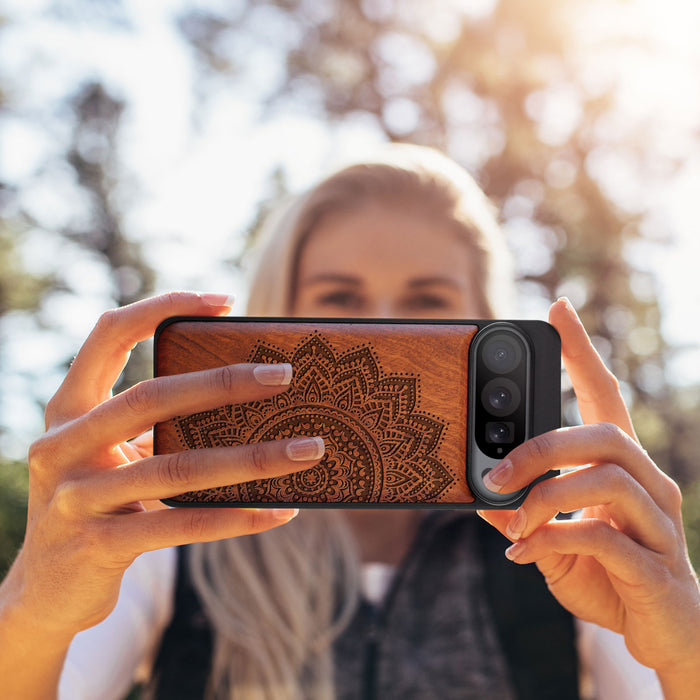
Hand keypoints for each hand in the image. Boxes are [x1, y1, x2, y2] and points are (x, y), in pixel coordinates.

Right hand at [2, 292, 324, 640]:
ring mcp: (76, 498)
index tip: (224, 301)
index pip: (108, 335)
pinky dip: (237, 517)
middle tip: (284, 375)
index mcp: (68, 409)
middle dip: (223, 383)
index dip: (162, 307)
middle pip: (151, 397)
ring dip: (253, 458)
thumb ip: (154, 427)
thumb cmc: (98, 504)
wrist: (45, 591)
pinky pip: (182, 525)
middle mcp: (62, 445)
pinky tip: (281, 511)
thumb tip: (249, 399)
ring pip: (177, 467)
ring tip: (308, 450)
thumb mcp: (111, 455)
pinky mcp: (98, 546)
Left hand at [478, 298, 699, 691]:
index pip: (605, 396)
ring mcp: (659, 523)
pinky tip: (524, 554)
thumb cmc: (609, 577)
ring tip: (512, 522)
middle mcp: (649, 484)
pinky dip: (553, 539)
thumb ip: (523, 515)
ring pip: (606, 479)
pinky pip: (603, 537)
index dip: (582, 352)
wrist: (664, 635)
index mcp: (622, 468)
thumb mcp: (554, 540)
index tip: (558, 309)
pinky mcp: (656, 566)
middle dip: (541, 447)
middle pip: (604, 434)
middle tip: (495, 472)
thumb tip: (479, 496)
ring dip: (545, 497)